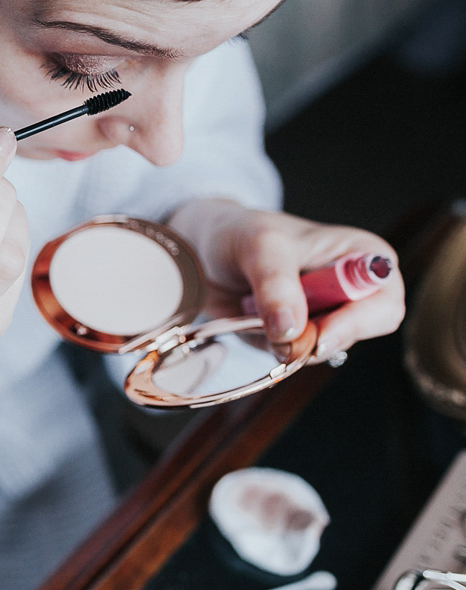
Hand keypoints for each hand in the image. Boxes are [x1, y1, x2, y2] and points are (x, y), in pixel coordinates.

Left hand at [171, 200, 404, 362]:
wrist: (205, 249)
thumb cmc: (242, 232)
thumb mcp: (260, 246)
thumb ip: (277, 285)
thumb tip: (291, 331)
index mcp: (364, 257)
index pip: (384, 303)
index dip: (355, 323)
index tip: (318, 333)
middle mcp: (353, 291)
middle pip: (355, 335)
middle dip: (313, 338)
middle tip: (277, 327)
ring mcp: (326, 317)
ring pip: (320, 351)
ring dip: (283, 341)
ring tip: (255, 308)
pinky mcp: (299, 336)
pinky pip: (291, 357)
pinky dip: (267, 345)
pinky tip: (250, 318)